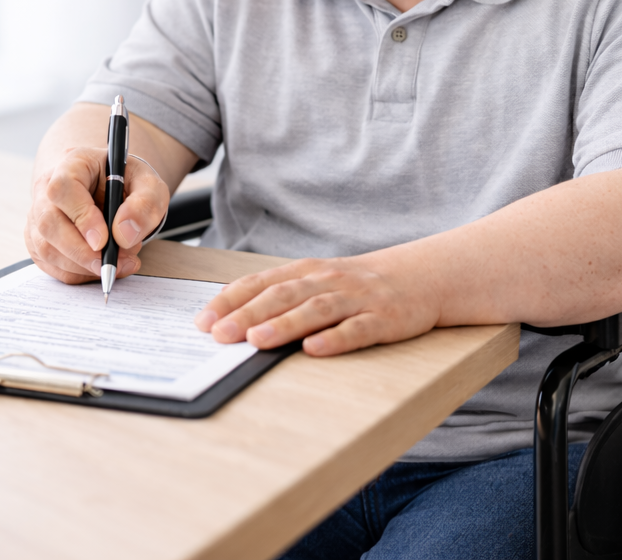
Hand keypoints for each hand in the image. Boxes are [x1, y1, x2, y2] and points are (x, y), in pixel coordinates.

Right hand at [25, 148, 169, 284]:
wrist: (113, 190)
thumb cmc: (128, 184)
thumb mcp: (150, 185)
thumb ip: (145, 204)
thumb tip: (124, 235)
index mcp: (74, 163)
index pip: (63, 188)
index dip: (81, 216)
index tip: (103, 239)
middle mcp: (48, 187)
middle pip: (48, 222)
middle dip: (80, 251)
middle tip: (110, 263)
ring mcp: (39, 215)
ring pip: (46, 248)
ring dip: (81, 266)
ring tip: (117, 263)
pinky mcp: (40, 240)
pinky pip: (50, 265)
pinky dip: (77, 274)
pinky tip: (101, 266)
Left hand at [193, 247, 440, 355]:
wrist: (418, 276)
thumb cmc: (356, 285)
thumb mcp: (317, 283)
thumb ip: (281, 298)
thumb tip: (234, 321)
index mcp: (306, 271)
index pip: (260, 283)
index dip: (230, 301)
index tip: (203, 321)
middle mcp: (327, 280)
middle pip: (282, 296)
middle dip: (248, 314)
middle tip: (219, 334)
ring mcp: (356, 298)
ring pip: (315, 310)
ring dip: (285, 324)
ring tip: (258, 339)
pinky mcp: (383, 318)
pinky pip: (357, 329)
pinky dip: (335, 339)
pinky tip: (315, 349)